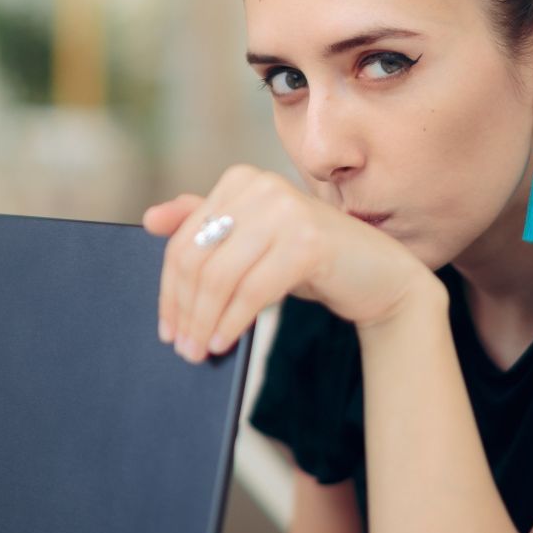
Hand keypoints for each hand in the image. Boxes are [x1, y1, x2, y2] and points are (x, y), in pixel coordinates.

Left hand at [142, 165, 438, 360]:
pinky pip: (252, 290)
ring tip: (200, 351)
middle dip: (185, 309)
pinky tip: (226, 341)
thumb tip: (150, 220)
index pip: (184, 239)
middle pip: (198, 257)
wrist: (381, 276)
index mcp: (241, 181)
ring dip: (205, 321)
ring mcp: (287, 210)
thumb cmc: (313, 262)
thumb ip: (209, 225)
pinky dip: (233, 321)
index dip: (169, 288)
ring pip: (220, 276)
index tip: (166, 327)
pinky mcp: (308, 241)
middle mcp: (262, 186)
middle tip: (182, 348)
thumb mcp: (254, 243)